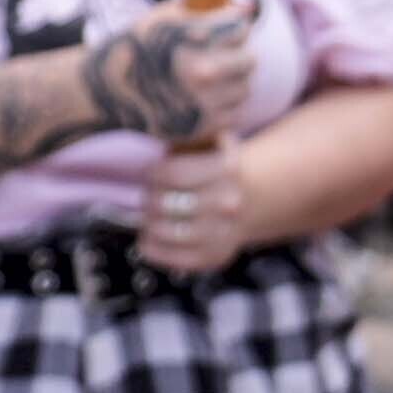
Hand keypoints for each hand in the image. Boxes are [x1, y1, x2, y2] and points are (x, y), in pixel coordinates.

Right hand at [73, 0, 266, 145]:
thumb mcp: (167, 18)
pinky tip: (205, 97)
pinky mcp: (203, 127)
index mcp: (197, 40)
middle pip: (250, 59)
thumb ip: (207, 9)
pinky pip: (234, 113)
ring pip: (244, 88)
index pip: (241, 29)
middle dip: (238, 54)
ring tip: (211, 76)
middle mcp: (204, 72)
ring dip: (233, 81)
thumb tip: (248, 7)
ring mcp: (205, 102)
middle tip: (223, 54)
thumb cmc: (139, 46)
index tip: (225, 30)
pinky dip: (224, 105)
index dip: (233, 27)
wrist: (108, 91)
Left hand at [134, 135, 251, 273]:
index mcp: (228, 168)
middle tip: (148, 195)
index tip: (150, 173)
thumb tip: (157, 135)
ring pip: (164, 231)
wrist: (244, 201)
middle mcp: (230, 202)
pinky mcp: (216, 257)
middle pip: (164, 203)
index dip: (153, 174)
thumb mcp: (206, 141)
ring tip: (149, 216)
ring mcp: (224, 233)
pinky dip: (152, 247)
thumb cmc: (211, 169)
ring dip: (147, 223)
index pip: (173, 174)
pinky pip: (172, 258)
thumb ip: (187, 135)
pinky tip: (149, 237)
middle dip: (149, 198)